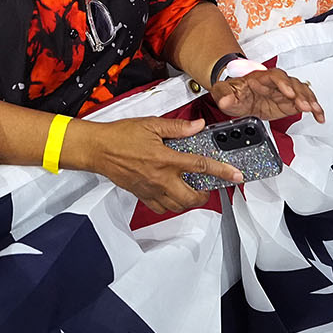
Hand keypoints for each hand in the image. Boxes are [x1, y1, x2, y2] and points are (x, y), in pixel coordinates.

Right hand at [65, 115, 246, 212]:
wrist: (97, 149)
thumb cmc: (120, 135)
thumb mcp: (151, 125)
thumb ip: (177, 127)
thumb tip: (198, 126)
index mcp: (166, 159)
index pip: (200, 166)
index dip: (222, 171)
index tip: (236, 175)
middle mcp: (161, 178)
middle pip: (192, 197)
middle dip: (205, 195)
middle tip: (208, 187)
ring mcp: (151, 190)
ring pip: (178, 206)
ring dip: (189, 200)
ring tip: (191, 190)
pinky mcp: (142, 195)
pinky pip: (161, 208)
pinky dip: (170, 205)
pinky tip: (171, 194)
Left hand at [211, 66, 323, 123]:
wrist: (237, 96)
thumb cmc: (233, 92)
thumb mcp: (223, 93)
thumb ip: (223, 95)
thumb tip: (226, 99)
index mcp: (259, 78)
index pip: (274, 77)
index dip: (283, 84)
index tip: (289, 93)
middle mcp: (275, 82)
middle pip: (292, 83)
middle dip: (300, 94)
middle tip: (305, 106)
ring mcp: (284, 91)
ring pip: (301, 91)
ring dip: (309, 100)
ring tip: (315, 111)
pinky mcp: (290, 102)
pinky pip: (305, 102)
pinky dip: (314, 108)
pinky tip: (319, 116)